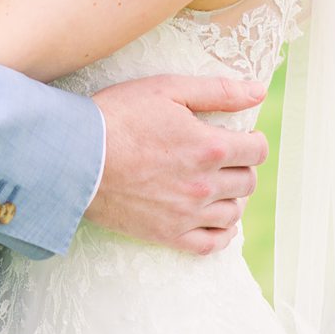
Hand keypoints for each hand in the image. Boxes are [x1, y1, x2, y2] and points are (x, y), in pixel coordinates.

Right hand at [84, 75, 269, 255]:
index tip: (242, 137)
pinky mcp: (167, 234)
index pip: (257, 150)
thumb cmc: (119, 116)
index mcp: (209, 148)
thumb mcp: (168, 89)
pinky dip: (222, 233)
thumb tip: (259, 92)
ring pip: (233, 213)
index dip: (253, 140)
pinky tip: (215, 219)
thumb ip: (218, 91)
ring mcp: (187, 214)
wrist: (75, 157)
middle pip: (247, 181)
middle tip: (224, 157)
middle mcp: (205, 185)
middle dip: (242, 166)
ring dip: (232, 197)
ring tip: (216, 184)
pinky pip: (212, 244)